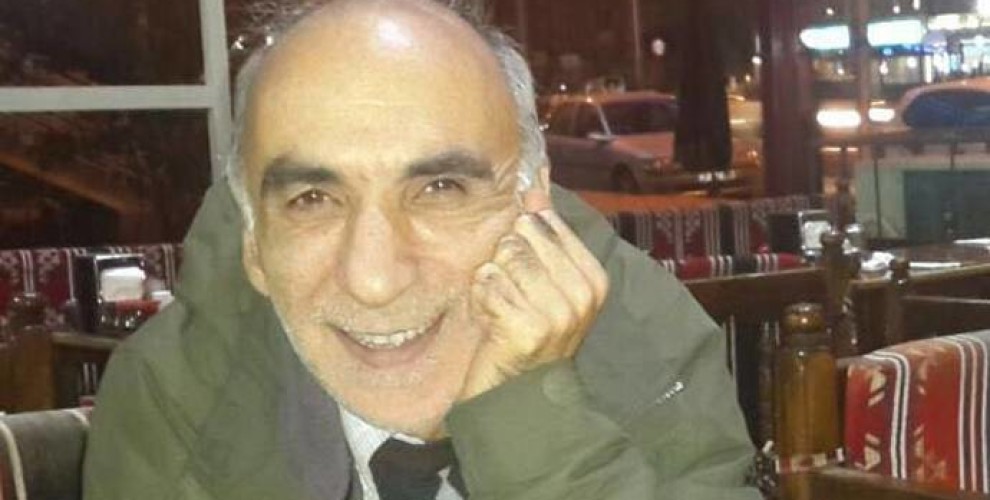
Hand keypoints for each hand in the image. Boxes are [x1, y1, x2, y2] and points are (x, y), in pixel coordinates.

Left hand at [459, 187, 608, 400]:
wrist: (518, 393)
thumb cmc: (526, 329)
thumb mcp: (543, 275)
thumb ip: (544, 224)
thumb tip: (538, 174)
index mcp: (594, 278)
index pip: (544, 222)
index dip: (521, 242)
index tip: (525, 277)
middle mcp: (581, 295)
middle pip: (521, 235)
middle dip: (505, 262)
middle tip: (512, 296)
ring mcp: (557, 313)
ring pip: (502, 257)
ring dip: (491, 282)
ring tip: (502, 308)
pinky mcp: (526, 327)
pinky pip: (486, 282)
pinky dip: (480, 300)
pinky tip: (492, 321)